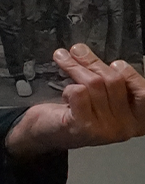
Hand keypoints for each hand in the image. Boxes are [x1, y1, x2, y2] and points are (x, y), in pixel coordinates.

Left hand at [5, 43, 144, 157]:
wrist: (48, 133)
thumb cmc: (77, 113)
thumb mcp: (103, 99)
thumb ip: (112, 83)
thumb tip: (106, 57)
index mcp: (136, 119)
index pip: (144, 93)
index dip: (131, 74)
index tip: (116, 63)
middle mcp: (124, 126)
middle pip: (115, 81)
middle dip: (92, 61)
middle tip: (78, 50)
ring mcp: (105, 128)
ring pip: (95, 83)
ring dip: (75, 67)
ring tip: (64, 59)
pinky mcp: (84, 127)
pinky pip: (79, 92)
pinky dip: (69, 87)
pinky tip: (66, 95)